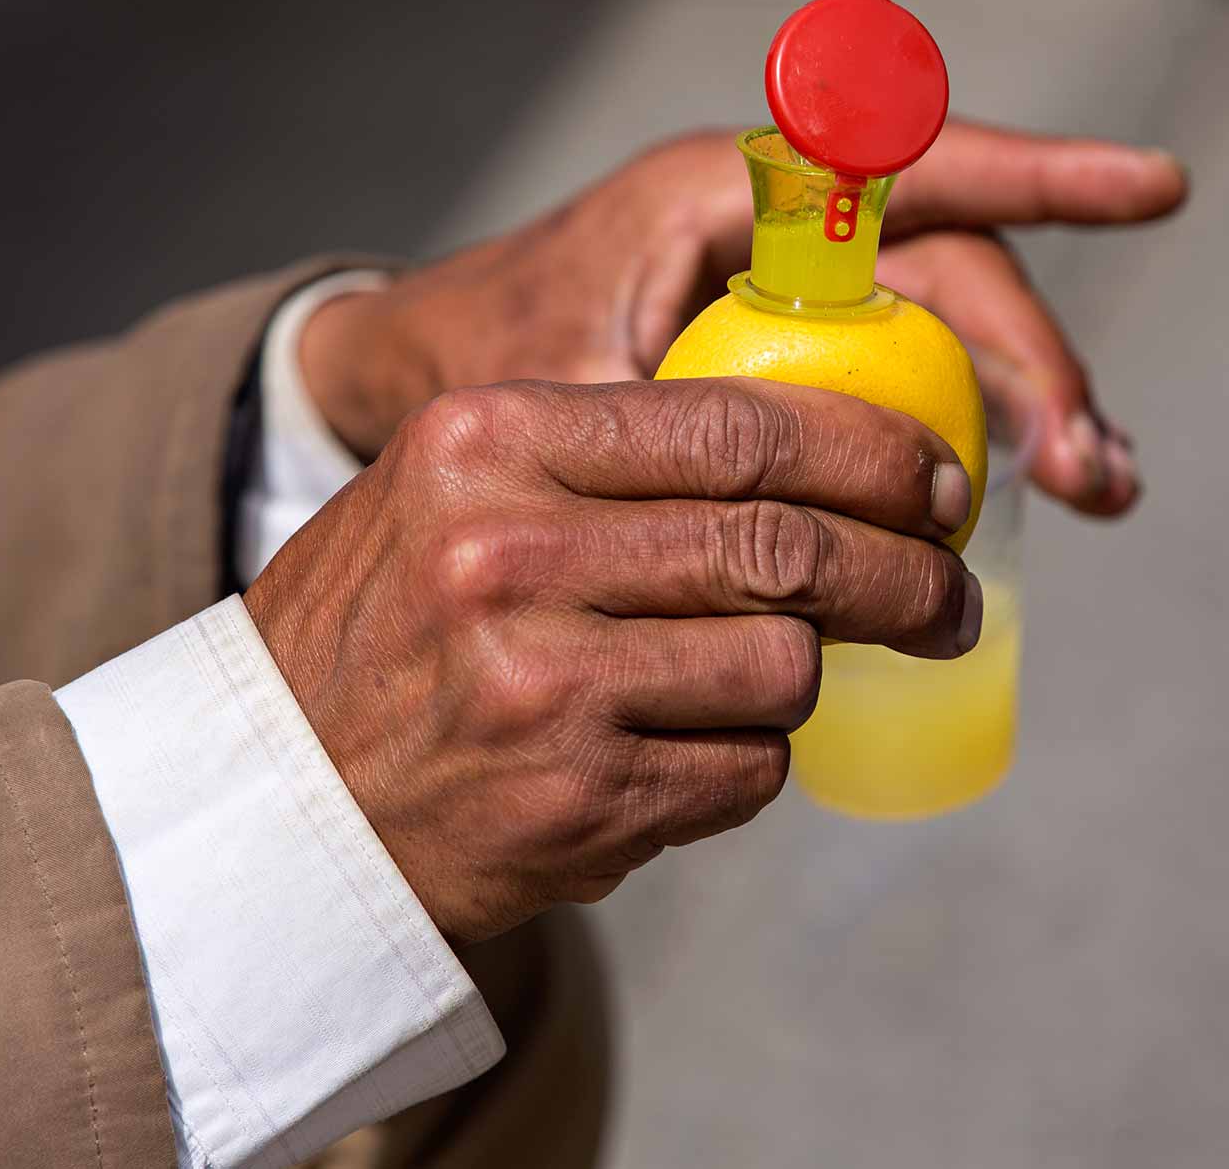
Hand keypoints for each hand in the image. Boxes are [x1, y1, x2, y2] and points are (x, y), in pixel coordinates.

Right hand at [244, 376, 978, 942]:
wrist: (280, 798)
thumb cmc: (385, 628)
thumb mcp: (453, 492)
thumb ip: (605, 459)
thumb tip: (826, 456)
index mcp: (486, 443)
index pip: (736, 426)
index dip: (871, 453)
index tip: (937, 481)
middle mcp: (509, 553)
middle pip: (787, 547)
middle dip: (907, 574)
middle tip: (947, 594)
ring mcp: (545, 684)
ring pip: (784, 667)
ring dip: (804, 676)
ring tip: (772, 679)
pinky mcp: (578, 801)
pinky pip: (747, 769)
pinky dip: (749, 760)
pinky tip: (689, 749)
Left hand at [300, 121, 1185, 514]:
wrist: (428, 369)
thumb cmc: (487, 359)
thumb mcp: (567, 393)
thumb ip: (671, 425)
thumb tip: (800, 509)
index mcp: (730, 194)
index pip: (908, 164)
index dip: (1038, 173)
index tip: (1152, 188)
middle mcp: (785, 223)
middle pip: (955, 268)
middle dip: (1040, 363)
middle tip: (1095, 474)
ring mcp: (801, 285)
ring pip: (953, 321)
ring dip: (1032, 402)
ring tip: (1099, 490)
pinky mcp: (804, 345)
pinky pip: (911, 370)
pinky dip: (974, 424)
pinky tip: (1027, 491)